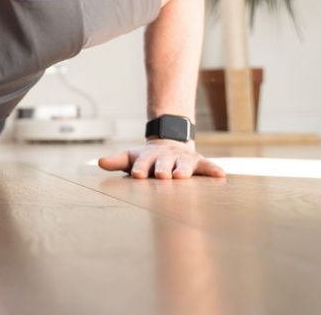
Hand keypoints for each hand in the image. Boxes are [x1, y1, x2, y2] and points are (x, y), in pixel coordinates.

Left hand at [97, 139, 224, 179]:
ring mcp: (182, 160)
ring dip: (183, 170)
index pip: (143, 163)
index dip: (140, 169)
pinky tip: (220, 175)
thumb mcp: (131, 157)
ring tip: (182, 176)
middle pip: (163, 164)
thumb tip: (100, 162)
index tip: (138, 175)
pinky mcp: (197, 163)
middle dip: (162, 169)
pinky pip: (206, 167)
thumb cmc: (147, 158)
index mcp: (148, 158)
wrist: (169, 144)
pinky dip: (213, 170)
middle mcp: (166, 158)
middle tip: (162, 175)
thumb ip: (116, 161)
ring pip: (183, 165)